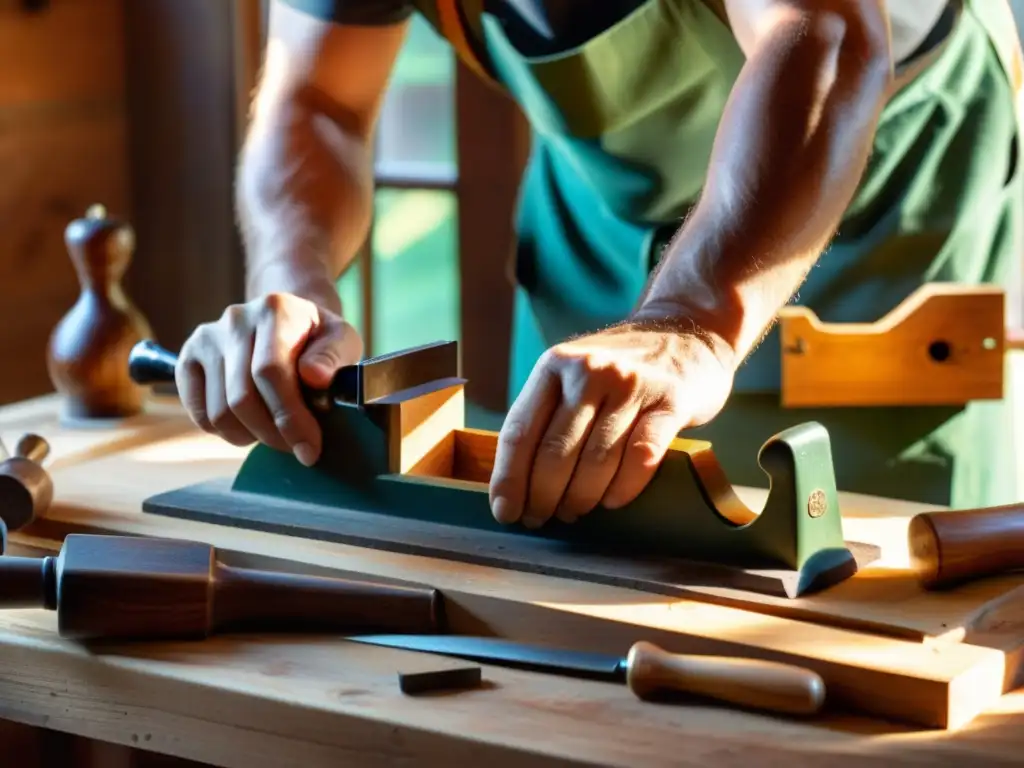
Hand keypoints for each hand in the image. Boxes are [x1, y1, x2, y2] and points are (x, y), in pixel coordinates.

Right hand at [176, 292, 362, 464]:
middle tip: (295, 447)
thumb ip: (334, 357)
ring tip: (274, 433)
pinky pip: (199, 413)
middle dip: (272, 434)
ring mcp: (207, 338)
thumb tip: (314, 377)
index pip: (270, 372)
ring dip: (250, 436)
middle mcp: (235, 319)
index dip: (289, 417)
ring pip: (219, 412)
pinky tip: (250, 424)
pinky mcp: (188, 358)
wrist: (290, 324)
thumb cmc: (319, 340)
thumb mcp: (343, 342)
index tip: (309, 447)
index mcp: (276, 310)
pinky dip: (225, 432)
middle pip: (241, 398)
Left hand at [488, 319, 734, 527]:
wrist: (686, 332)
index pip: (519, 431)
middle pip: (555, 451)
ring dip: (580, 499)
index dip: (509, 479)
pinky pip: (641, 457)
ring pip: (596, 461)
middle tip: (540, 519)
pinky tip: (612, 501)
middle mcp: (590, 371)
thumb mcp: (573, 374)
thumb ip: (546, 414)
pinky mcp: (671, 401)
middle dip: (542, 497)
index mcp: (554, 364)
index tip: (505, 512)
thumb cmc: (619, 370)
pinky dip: (623, 488)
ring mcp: (632, 385)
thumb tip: (513, 482)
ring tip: (572, 513)